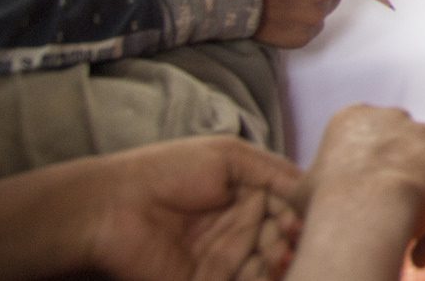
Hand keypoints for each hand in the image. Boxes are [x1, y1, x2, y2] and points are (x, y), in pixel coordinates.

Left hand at [77, 136, 302, 280]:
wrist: (111, 209)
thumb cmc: (169, 171)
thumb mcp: (229, 156)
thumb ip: (274, 171)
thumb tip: (313, 189)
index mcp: (247, 194)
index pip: (289, 205)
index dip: (303, 212)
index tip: (308, 216)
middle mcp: (241, 227)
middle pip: (283, 238)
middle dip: (294, 240)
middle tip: (289, 239)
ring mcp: (226, 259)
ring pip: (268, 265)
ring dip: (281, 263)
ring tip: (277, 257)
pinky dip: (263, 280)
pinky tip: (269, 271)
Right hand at [297, 106, 424, 270]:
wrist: (367, 207)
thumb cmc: (328, 201)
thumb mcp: (302, 190)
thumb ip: (315, 184)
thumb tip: (313, 198)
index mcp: (354, 118)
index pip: (361, 140)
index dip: (362, 173)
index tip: (359, 198)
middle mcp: (393, 118)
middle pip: (396, 149)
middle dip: (393, 178)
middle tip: (384, 213)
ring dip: (419, 196)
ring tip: (403, 234)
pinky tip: (418, 251)